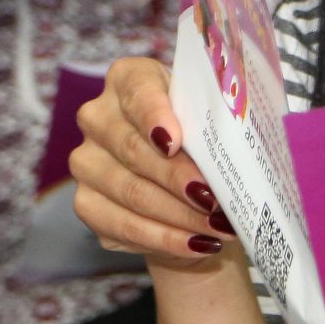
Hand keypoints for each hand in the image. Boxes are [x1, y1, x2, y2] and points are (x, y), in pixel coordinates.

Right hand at [68, 55, 234, 268]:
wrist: (185, 184)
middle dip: (179, 179)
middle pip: (135, 150)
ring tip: (219, 228)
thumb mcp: (212, 122)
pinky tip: (197, 243)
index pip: (138, 91)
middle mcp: (98, 117)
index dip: (154, 117)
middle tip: (215, 200)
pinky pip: (125, 226)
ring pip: (132, 192)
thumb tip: (238, 152)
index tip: (174, 142)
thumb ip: (216, 126)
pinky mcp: (86, 203)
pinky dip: (166, 239)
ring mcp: (87, 161)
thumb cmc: (203, 140)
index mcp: (129, 79)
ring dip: (180, 216)